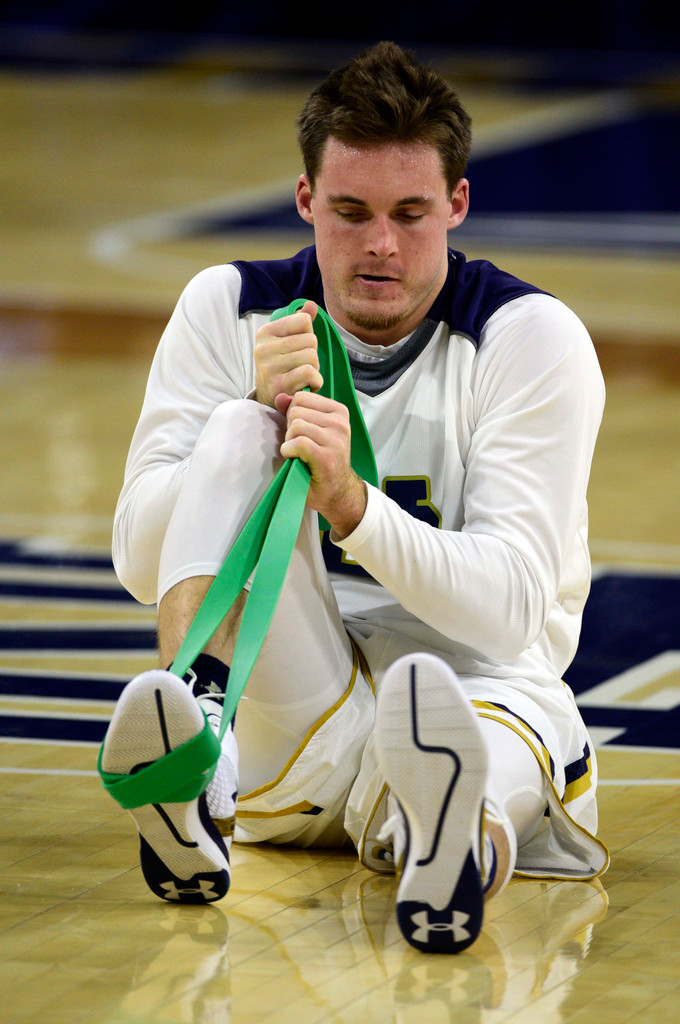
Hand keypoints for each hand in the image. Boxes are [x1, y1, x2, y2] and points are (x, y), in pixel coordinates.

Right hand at [254, 300, 322, 407]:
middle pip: (310, 340)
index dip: (308, 335)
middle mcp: (263, 348)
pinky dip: (315, 381)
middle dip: (312, 355)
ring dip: (314, 369)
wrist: (270, 399)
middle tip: (301, 367)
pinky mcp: (278, 385)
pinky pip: (310, 373)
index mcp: (266, 332)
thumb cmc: (283, 367)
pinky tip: (306, 385)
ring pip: (312, 356)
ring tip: (302, 376)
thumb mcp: (288, 341)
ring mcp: (269, 367)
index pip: (304, 321)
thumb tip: (311, 304)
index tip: (298, 348)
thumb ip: (300, 322)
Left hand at [275, 391, 366, 538]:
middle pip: (296, 411)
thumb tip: (280, 396)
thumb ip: (295, 411)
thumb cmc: (323, 461)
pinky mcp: (326, 457)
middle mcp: (340, 423)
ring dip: (290, 441)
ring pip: (296, 426)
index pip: (301, 397)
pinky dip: (289, 451)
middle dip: (291, 428)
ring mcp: (336, 440)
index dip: (293, 414)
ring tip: (300, 454)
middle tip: (300, 445)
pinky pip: (298, 443)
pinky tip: (295, 459)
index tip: (303, 431)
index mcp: (339, 411)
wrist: (337, 492)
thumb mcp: (311, 430)